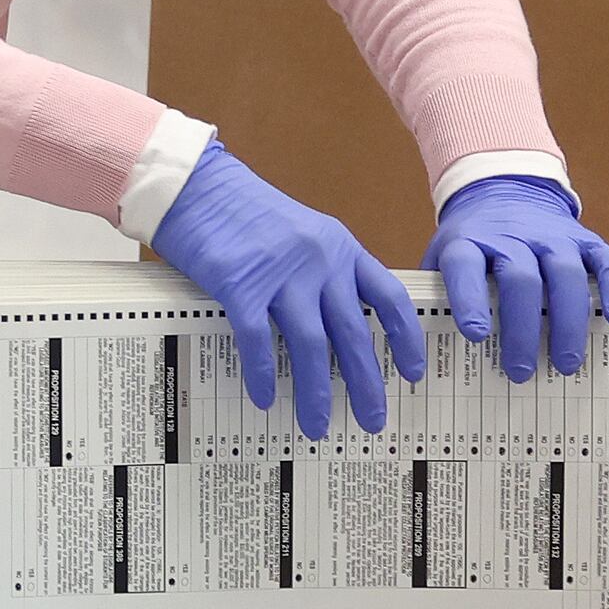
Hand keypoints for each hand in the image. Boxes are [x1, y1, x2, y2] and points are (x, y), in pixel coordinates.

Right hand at [151, 142, 425, 438]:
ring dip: (316, 391)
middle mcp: (320, 262)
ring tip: (315, 424)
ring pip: (312, 345)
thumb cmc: (243, 209)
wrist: (197, 184)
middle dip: (366, 384)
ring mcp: (282, 274)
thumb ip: (324, 269)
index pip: (389, 298)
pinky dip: (262, 374)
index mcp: (340, 248)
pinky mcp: (241, 285)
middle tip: (372, 420)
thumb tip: (336, 322)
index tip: (411, 373)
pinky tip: (264, 398)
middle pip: (354, 334)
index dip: (405, 339)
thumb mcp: (303, 231)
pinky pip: (258, 341)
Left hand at [430, 175, 608, 384]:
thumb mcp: (443, 257)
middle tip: (521, 371)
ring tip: (566, 363)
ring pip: (565, 273)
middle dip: (522, 328)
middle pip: (521, 278)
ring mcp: (554, 236)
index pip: (465, 265)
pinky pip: (607, 262)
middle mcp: (513, 237)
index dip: (469, 297)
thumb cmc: (472, 242)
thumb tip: (422, 347)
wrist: (505, 191)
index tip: (474, 333)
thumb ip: (435, 293)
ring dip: (567, 320)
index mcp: (469, 241)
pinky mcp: (587, 240)